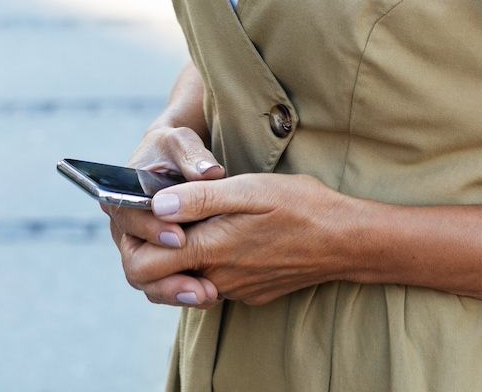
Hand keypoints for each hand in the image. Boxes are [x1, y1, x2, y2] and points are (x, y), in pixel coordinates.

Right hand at [105, 125, 226, 308]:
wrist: (173, 162)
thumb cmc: (174, 149)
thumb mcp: (181, 143)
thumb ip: (193, 156)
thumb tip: (209, 173)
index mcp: (121, 195)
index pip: (129, 216)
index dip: (152, 229)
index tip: (180, 237)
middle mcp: (124, 227)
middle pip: (134, 258)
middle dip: (164, 271)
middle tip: (195, 281)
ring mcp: (138, 247)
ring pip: (147, 278)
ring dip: (174, 290)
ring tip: (206, 295)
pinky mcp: (156, 260)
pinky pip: (163, 282)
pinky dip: (182, 290)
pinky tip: (211, 295)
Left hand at [127, 173, 348, 306]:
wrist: (345, 241)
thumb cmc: (300, 206)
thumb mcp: (249, 189)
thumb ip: (199, 198)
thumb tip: (156, 205)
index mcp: (210, 249)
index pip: (144, 265)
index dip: (135, 240)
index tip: (148, 213)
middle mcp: (216, 278)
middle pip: (157, 280)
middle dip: (150, 252)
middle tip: (164, 220)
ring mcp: (233, 290)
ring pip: (186, 280)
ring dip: (182, 256)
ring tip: (197, 222)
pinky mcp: (248, 293)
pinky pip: (215, 282)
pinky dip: (210, 262)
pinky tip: (228, 236)